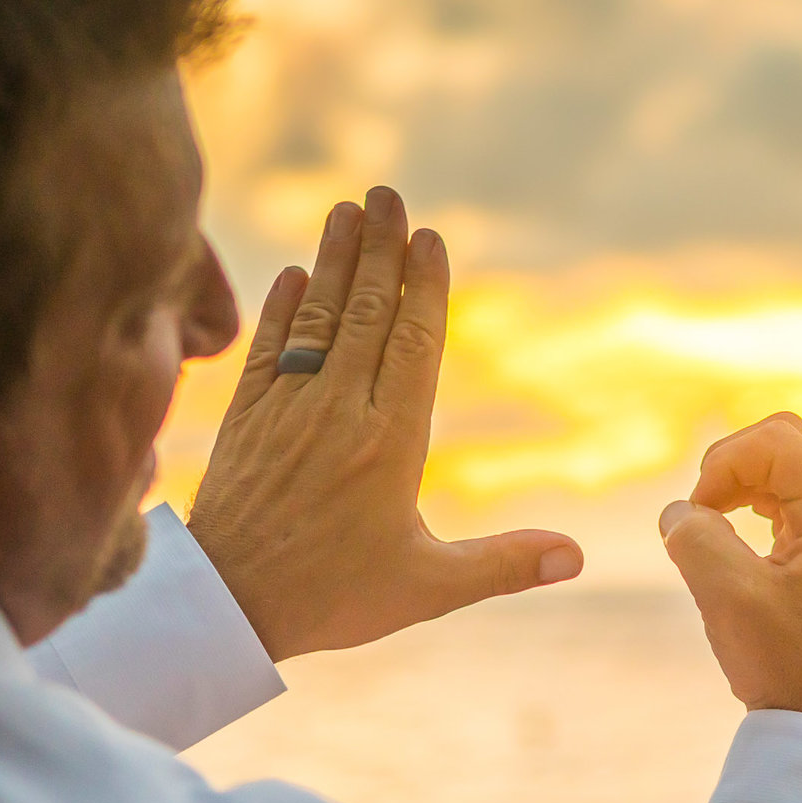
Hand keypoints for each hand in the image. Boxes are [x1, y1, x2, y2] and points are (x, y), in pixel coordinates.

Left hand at [186, 187, 581, 660]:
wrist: (227, 608)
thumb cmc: (332, 599)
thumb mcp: (428, 589)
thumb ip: (503, 565)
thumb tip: (575, 558)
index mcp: (390, 444)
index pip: (413, 344)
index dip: (424, 286)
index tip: (430, 237)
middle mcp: (338, 413)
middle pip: (367, 313)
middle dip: (380, 249)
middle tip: (388, 194)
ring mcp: (288, 411)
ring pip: (318, 319)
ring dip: (334, 260)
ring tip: (347, 209)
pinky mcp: (246, 421)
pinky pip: (269, 349)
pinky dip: (284, 309)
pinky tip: (296, 275)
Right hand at [660, 413, 801, 736]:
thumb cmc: (784, 665)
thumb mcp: (728, 596)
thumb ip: (695, 536)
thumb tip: (680, 510)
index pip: (773, 439)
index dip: (721, 463)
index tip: (698, 516)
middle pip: (782, 437)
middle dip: (729, 462)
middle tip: (701, 512)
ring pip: (782, 462)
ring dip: (736, 481)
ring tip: (708, 525)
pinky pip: (785, 495)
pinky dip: (747, 502)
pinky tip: (726, 536)